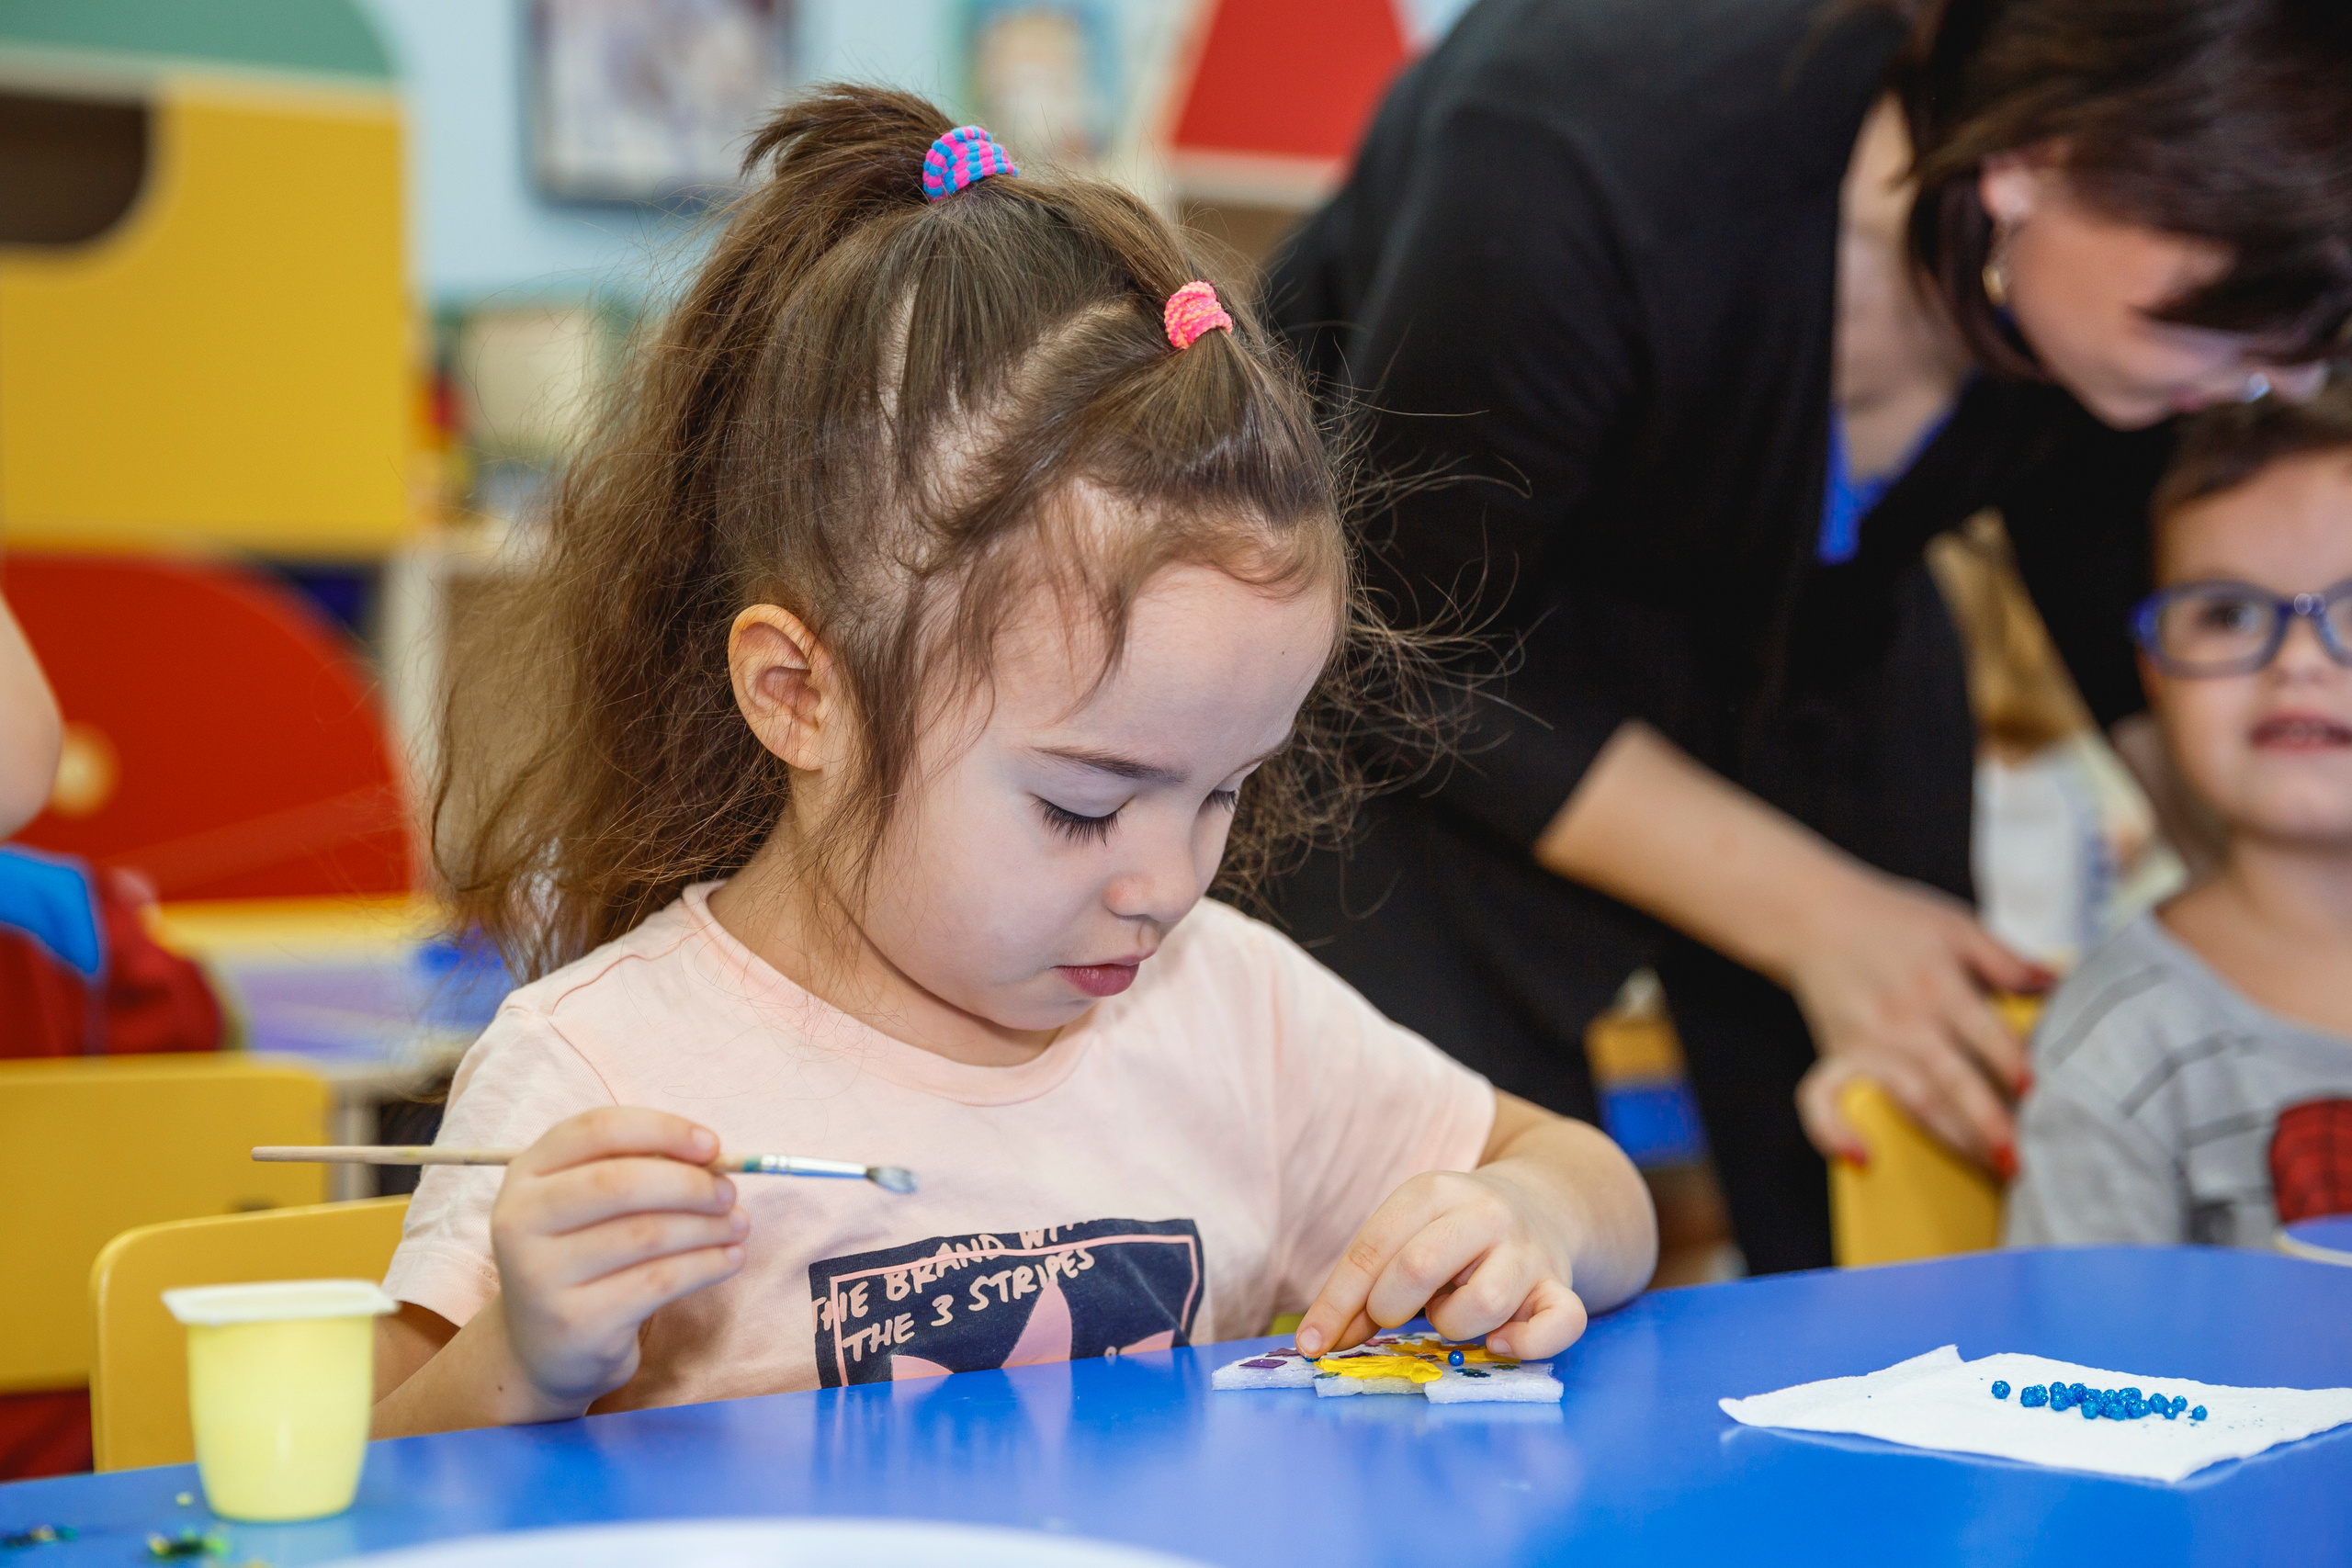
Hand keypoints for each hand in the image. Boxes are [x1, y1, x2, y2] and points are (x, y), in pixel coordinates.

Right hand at [487, 1108, 748, 1415]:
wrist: (545, 1347)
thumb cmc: (584, 1255)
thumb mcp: (591, 1204)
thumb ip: (639, 1169)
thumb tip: (714, 1159)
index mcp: (526, 1173)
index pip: (597, 1130)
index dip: (663, 1130)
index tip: (713, 1145)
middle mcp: (519, 1220)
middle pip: (620, 1183)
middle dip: (690, 1183)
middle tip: (729, 1193)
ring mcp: (540, 1275)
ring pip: (646, 1235)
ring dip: (708, 1227)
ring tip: (739, 1225)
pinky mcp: (574, 1321)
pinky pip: (658, 1281)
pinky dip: (707, 1265)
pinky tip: (729, 1259)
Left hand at [1293, 1166, 1587, 1362]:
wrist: (1542, 1203)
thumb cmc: (1451, 1234)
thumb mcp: (1404, 1235)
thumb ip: (1363, 1285)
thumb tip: (1320, 1342)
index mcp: (1431, 1192)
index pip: (1371, 1251)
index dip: (1336, 1304)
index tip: (1312, 1346)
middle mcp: (1483, 1214)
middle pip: (1417, 1268)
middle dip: (1390, 1308)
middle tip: (1394, 1315)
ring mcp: (1527, 1252)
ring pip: (1481, 1305)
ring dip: (1453, 1326)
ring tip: (1453, 1311)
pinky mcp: (1560, 1287)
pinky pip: (1559, 1324)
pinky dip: (1527, 1343)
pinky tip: (1501, 1343)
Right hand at [1785, 871, 2049, 1173]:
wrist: (1813, 914)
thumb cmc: (1891, 919)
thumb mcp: (1954, 924)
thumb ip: (2005, 957)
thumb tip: (2057, 983)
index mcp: (1936, 984)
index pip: (1985, 1034)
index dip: (2014, 1064)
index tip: (2043, 1094)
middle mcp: (1901, 1020)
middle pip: (1951, 1079)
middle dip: (1988, 1121)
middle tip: (2023, 1160)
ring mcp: (1864, 1043)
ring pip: (1910, 1100)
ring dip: (1950, 1138)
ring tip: (1988, 1167)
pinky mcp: (1835, 1057)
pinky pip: (1823, 1100)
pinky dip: (1834, 1132)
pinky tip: (1862, 1159)